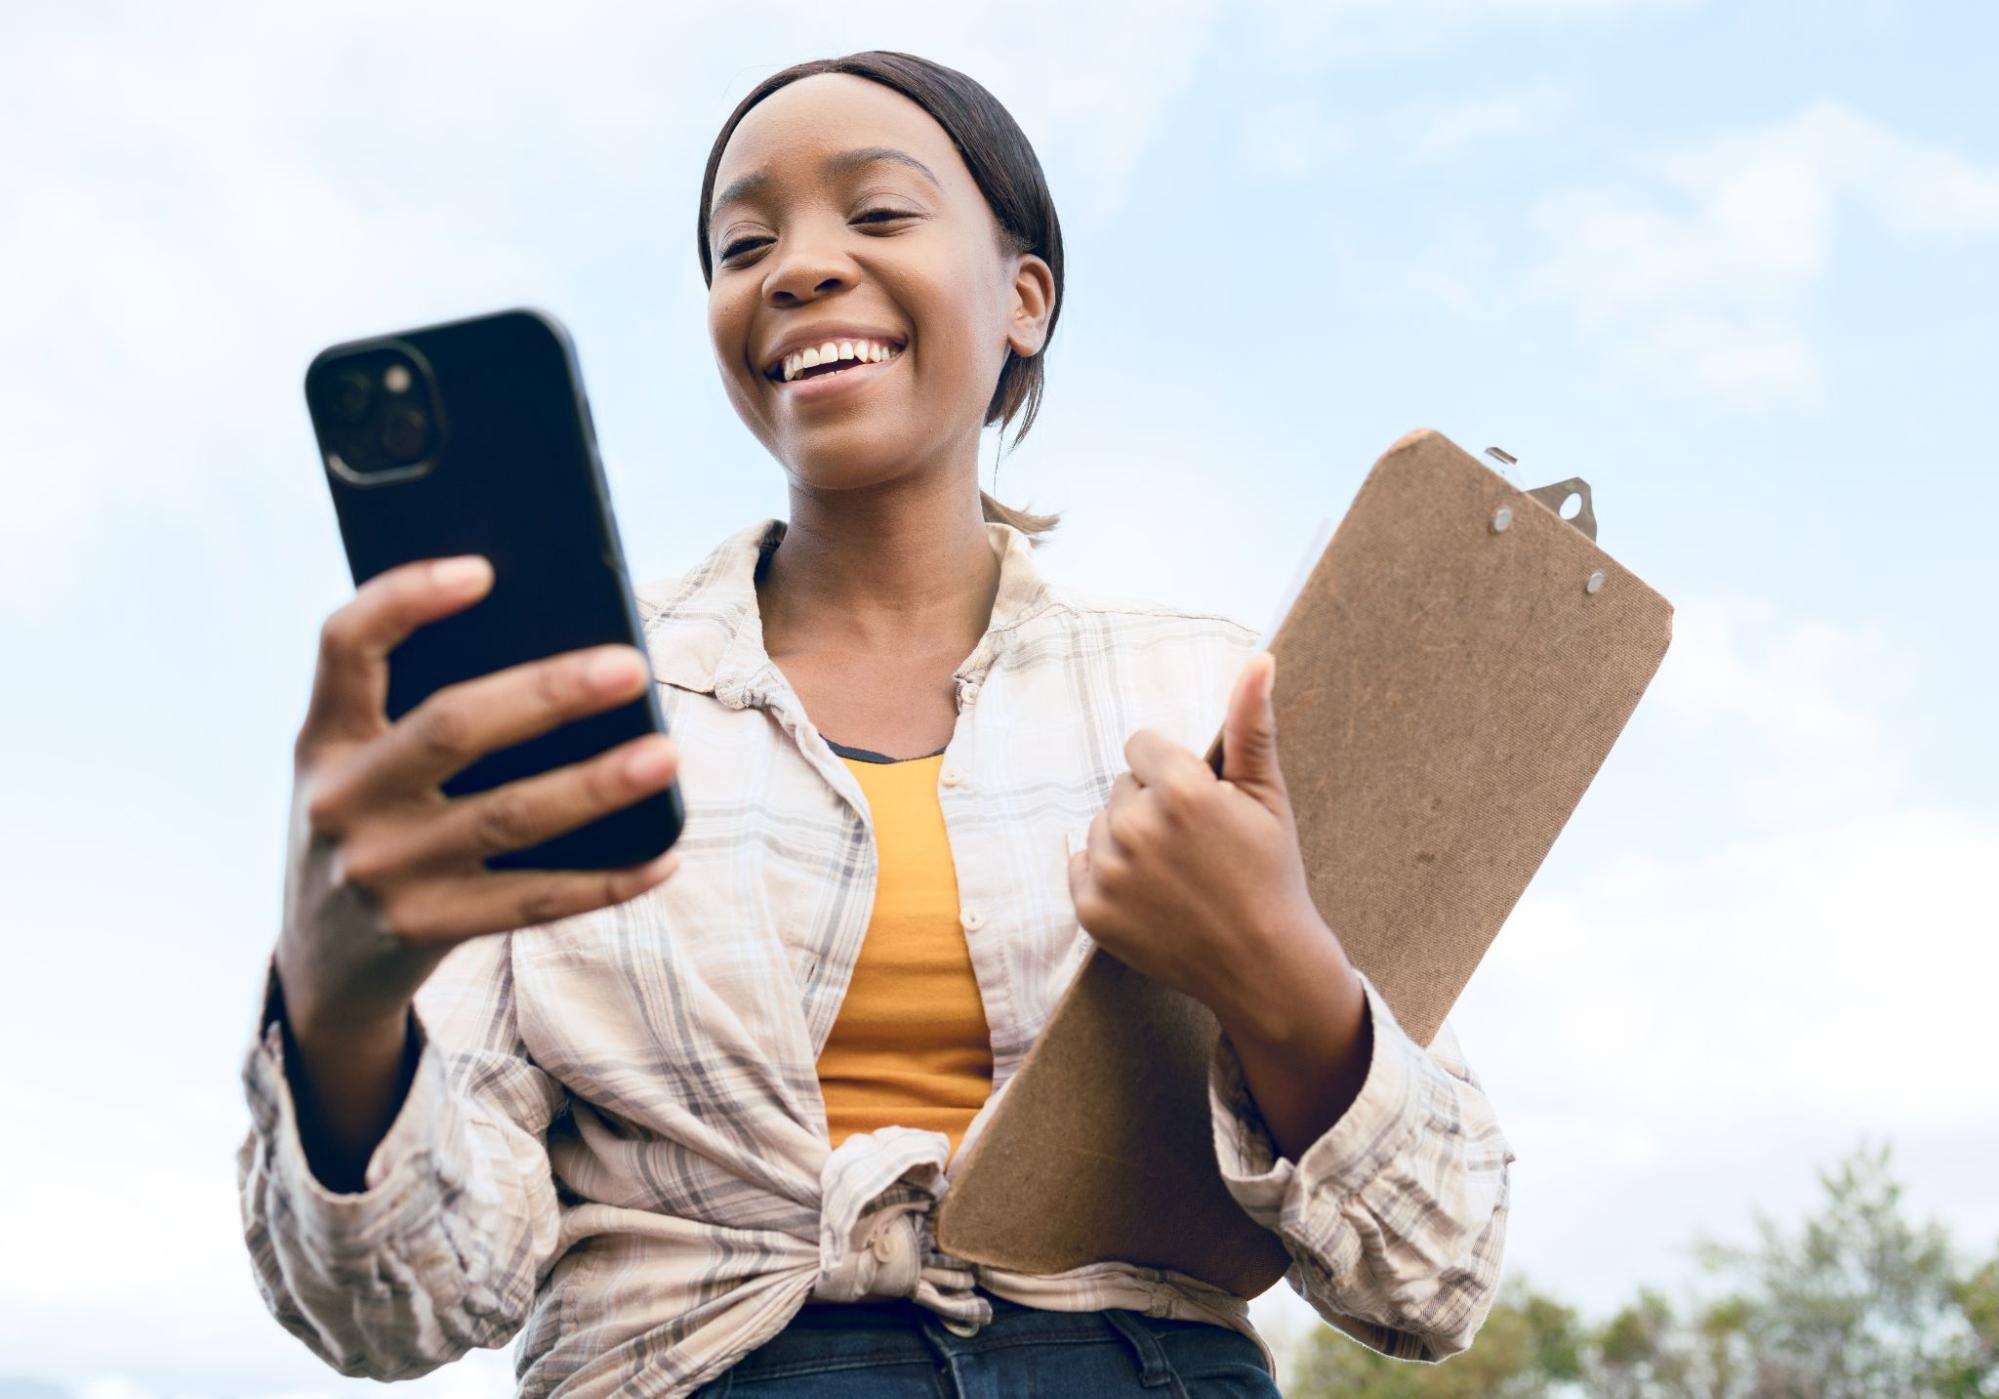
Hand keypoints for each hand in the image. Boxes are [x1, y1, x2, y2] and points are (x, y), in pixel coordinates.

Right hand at [279, 555, 683, 1036]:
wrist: (322, 966)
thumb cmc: (375, 826)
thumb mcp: (362, 765)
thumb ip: (421, 710)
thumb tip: (568, 654)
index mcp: (324, 736)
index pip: (345, 644)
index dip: (406, 598)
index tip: (482, 569)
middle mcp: (341, 799)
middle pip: (452, 728)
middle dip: (548, 693)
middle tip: (630, 666)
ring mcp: (380, 872)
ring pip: (507, 817)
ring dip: (595, 784)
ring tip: (665, 754)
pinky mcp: (424, 931)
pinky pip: (533, 903)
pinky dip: (606, 881)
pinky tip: (664, 856)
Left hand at [1065, 653, 1345, 1031]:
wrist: (1261, 966)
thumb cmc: (1270, 874)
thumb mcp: (1268, 796)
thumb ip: (1252, 724)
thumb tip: (1258, 659)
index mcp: (1179, 791)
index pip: (1141, 745)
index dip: (1173, 772)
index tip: (1200, 806)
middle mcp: (1136, 827)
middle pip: (1123, 787)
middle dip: (1152, 807)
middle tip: (1194, 849)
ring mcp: (1108, 871)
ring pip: (1102, 825)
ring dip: (1128, 842)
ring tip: (1175, 876)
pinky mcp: (1090, 909)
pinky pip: (1081, 866)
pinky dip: (1107, 879)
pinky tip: (1149, 898)